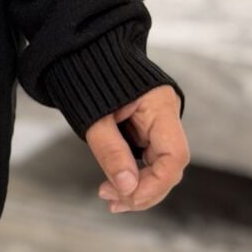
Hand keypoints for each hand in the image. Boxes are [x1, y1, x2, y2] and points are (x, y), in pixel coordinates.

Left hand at [86, 84, 188, 212]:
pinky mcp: (143, 127)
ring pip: (158, 165)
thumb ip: (111, 151)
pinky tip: (115, 186)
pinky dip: (132, 173)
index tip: (128, 197)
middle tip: (112, 202)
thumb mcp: (93, 115)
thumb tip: (127, 188)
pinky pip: (146, 156)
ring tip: (110, 198)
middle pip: (168, 165)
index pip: (174, 156)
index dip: (155, 184)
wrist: (77, 49)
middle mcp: (164, 114)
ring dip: (137, 186)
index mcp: (160, 105)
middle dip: (144, 190)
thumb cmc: (84, 74)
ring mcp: (155, 121)